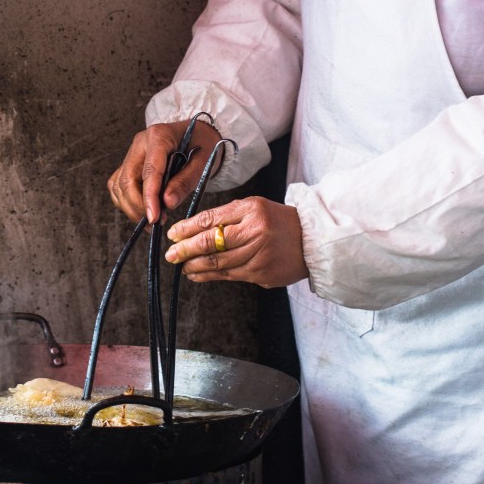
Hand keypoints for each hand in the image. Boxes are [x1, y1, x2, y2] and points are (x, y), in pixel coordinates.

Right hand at [108, 118, 223, 223]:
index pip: (149, 170)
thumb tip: (168, 203)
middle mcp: (140, 143)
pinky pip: (118, 186)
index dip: (149, 197)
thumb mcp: (203, 162)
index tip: (154, 218)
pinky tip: (143, 210)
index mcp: (159, 136)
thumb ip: (185, 181)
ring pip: (119, 185)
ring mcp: (132, 153)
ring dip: (131, 207)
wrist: (197, 134)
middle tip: (156, 222)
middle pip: (127, 179)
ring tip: (152, 219)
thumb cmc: (202, 145)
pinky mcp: (129, 163)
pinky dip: (127, 202)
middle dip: (138, 206)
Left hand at [163, 196, 306, 288]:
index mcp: (251, 210)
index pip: (211, 219)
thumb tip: (194, 229)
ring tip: (181, 265)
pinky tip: (197, 274)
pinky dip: (209, 276)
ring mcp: (259, 255)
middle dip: (186, 249)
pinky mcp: (262, 274)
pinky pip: (229, 275)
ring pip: (218, 262)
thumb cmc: (279, 221)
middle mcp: (255, 231)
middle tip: (170, 254)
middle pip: (211, 242)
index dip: (188, 228)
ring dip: (195, 265)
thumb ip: (227, 216)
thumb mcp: (255, 208)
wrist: (312, 241)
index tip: (173, 234)